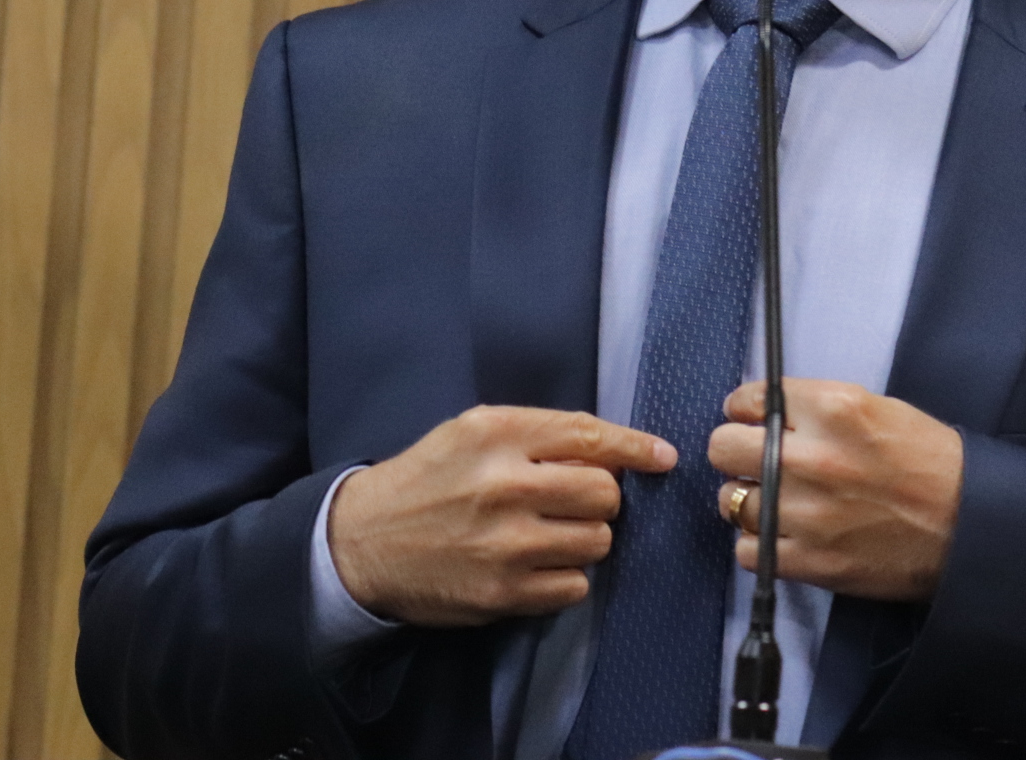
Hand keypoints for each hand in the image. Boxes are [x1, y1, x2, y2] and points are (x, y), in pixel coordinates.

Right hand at [328, 405, 675, 625]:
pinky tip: (537, 565)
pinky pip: (574, 586)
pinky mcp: (502, 593)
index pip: (590, 437)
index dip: (636, 448)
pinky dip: (566, 577)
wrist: (362, 542)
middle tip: (576, 502)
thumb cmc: (427, 479)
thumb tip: (616, 450)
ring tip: (550, 534)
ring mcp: (505, 545)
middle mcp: (505, 486)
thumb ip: (540, 434)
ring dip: (585, 539)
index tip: (663, 457)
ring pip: (597, 542)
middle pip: (605, 493)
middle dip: (602, 498)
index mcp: (498, 435)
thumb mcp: (473, 432)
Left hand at [707, 379, 961, 600]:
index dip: (746, 411)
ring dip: (747, 498)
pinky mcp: (811, 562)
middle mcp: (814, 458)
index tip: (754, 421)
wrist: (970, 527)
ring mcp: (808, 514)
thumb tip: (766, 414)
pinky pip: (747, 550)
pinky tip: (784, 534)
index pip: (747, 399)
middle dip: (736, 450)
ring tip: (776, 501)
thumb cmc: (930, 463)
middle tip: (756, 460)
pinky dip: (759, 543)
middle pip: (723, 447)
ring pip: (730, 500)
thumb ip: (818, 409)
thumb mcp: (878, 409)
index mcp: (836, 409)